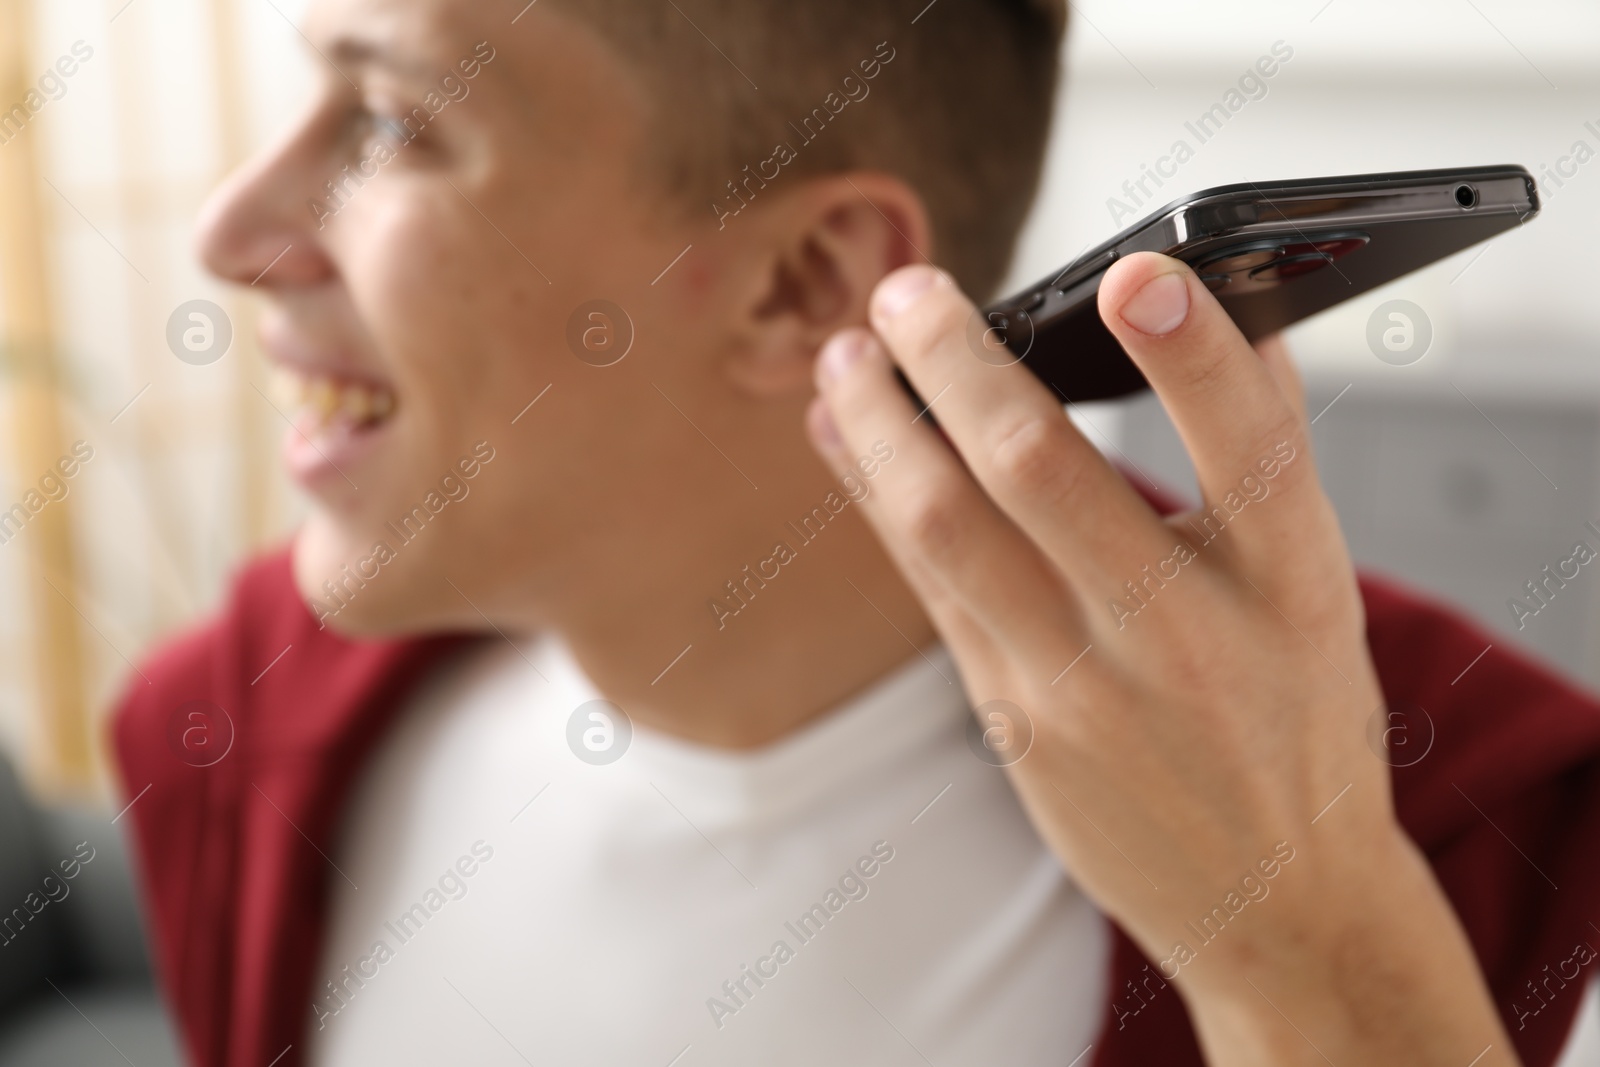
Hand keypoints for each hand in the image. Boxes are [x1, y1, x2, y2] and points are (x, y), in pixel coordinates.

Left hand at [807, 254, 1518, 1065]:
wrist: (1272, 899)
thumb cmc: (1298, 718)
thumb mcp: (1319, 592)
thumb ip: (1267, 453)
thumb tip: (1210, 301)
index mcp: (1291, 588)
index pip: (1251, 450)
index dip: (1192, 356)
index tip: (1132, 272)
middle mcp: (1183, 636)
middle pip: (1043, 473)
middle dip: (957, 363)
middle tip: (907, 290)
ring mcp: (1085, 689)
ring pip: (947, 530)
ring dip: (879, 428)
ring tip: (842, 356)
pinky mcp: (1014, 724)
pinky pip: (928, 586)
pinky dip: (878, 496)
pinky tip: (847, 437)